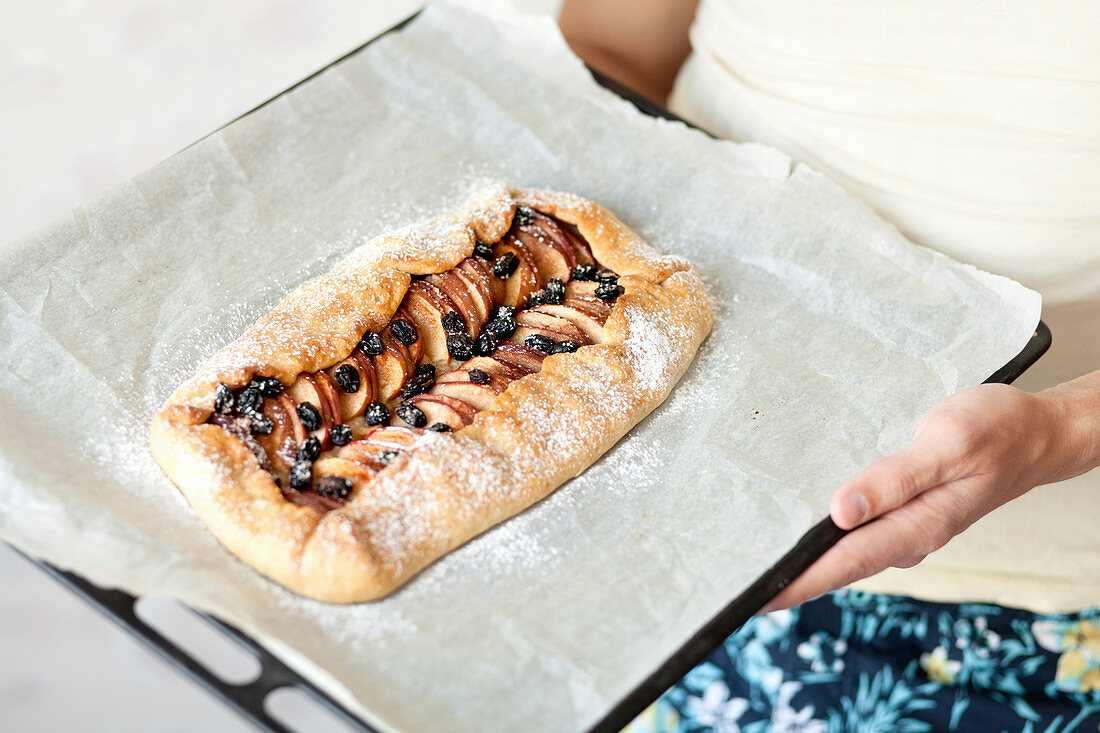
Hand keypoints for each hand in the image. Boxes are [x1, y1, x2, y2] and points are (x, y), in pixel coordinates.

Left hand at [761, 381, 1093, 612]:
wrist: (1037, 430)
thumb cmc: (998, 432)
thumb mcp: (947, 445)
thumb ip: (895, 479)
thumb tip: (840, 512)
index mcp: (916, 526)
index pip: (842, 563)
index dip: (796, 582)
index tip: (752, 596)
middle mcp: (904, 534)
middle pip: (834, 564)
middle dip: (786, 576)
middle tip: (731, 578)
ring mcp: (902, 524)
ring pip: (840, 548)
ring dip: (799, 554)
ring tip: (746, 554)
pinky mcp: (899, 507)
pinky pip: (852, 527)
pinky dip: (819, 530)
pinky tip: (790, 521)